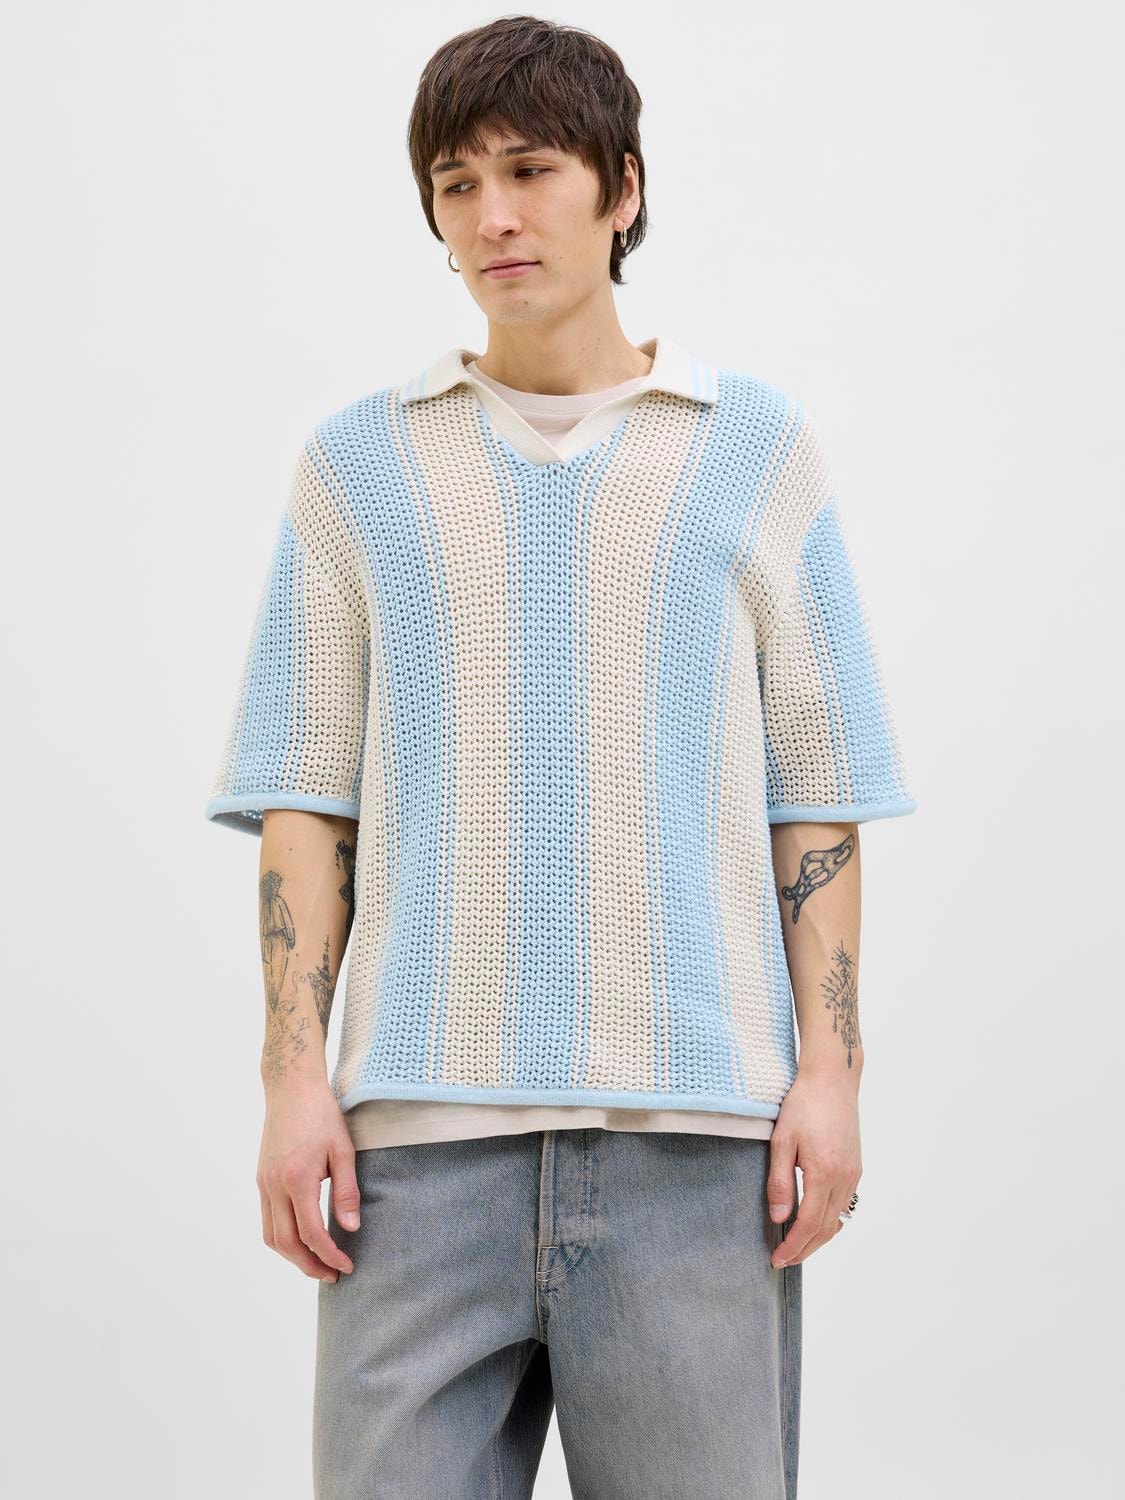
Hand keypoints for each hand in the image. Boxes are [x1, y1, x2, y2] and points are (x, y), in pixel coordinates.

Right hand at [256, 1080, 362, 1281]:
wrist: (291, 1088)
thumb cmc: (321, 1115)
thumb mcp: (343, 1150)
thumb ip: (347, 1191)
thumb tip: (351, 1228)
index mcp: (297, 1179)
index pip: (311, 1233)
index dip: (329, 1255)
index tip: (346, 1266)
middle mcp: (274, 1186)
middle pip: (285, 1243)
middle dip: (309, 1265)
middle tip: (332, 1275)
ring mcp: (263, 1183)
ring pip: (270, 1236)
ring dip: (293, 1256)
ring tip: (317, 1263)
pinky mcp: (261, 1179)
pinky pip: (267, 1219)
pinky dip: (283, 1237)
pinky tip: (302, 1238)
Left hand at [766, 1068, 861, 1268]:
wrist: (832, 1080)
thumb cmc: (803, 1105)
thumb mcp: (782, 1141)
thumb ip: (780, 1182)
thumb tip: (778, 1217)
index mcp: (824, 1173)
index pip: (808, 1224)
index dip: (792, 1246)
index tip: (776, 1258)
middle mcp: (844, 1179)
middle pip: (826, 1230)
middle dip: (804, 1250)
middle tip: (783, 1260)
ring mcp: (853, 1175)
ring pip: (837, 1221)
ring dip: (817, 1240)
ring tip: (796, 1247)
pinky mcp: (855, 1168)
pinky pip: (843, 1206)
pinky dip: (828, 1222)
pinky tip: (814, 1223)